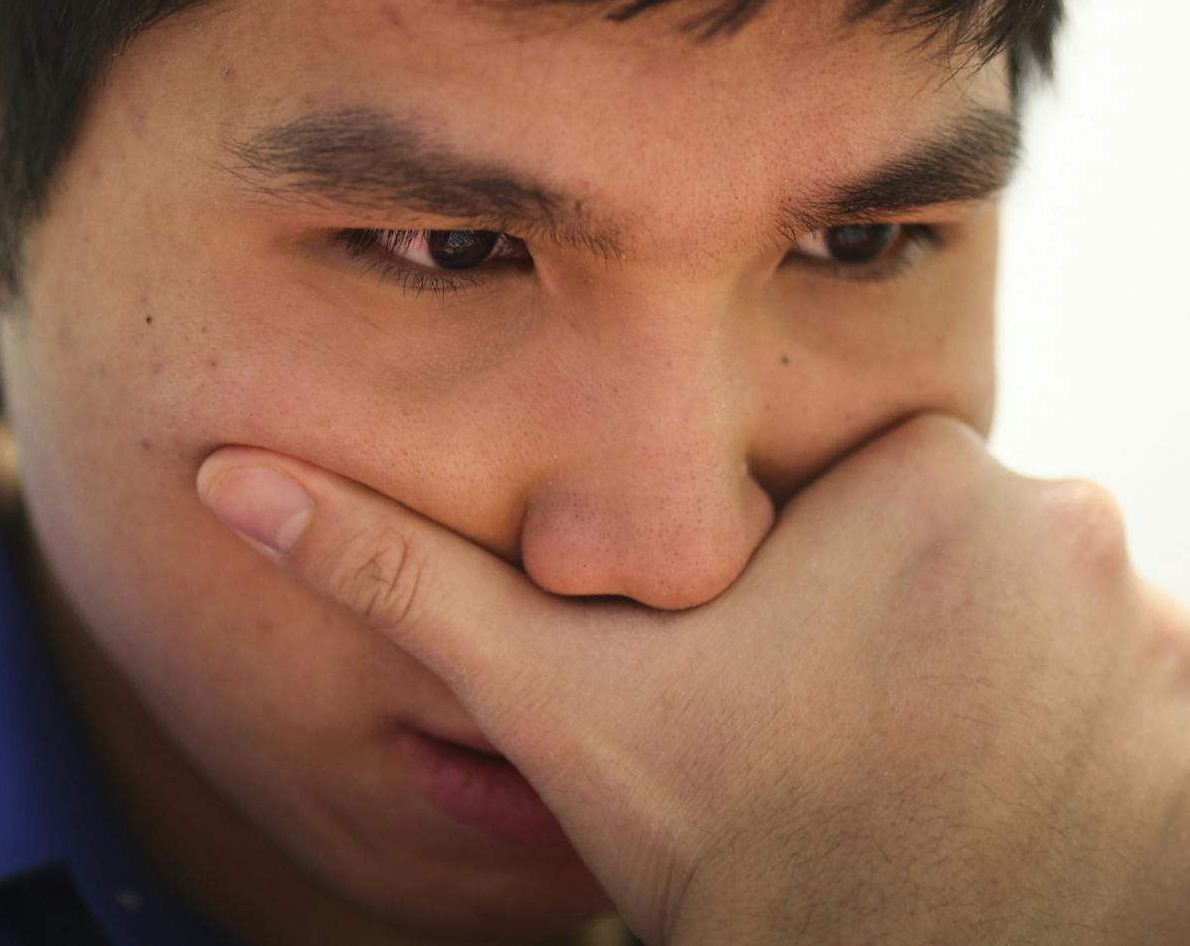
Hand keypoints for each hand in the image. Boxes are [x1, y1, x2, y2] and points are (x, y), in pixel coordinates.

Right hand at [197, 414, 1189, 944]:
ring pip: (1044, 601)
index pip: (868, 470)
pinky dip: (1083, 717)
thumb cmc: (727, 854)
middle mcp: (1059, 511)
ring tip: (918, 761)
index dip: (812, 569)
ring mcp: (1156, 615)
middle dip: (902, 613)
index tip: (784, 659)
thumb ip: (401, 571)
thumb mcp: (555, 701)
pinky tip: (1011, 792)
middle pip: (961, 531)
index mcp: (912, 472)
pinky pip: (1136, 666)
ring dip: (987, 669)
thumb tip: (227, 475)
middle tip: (846, 717)